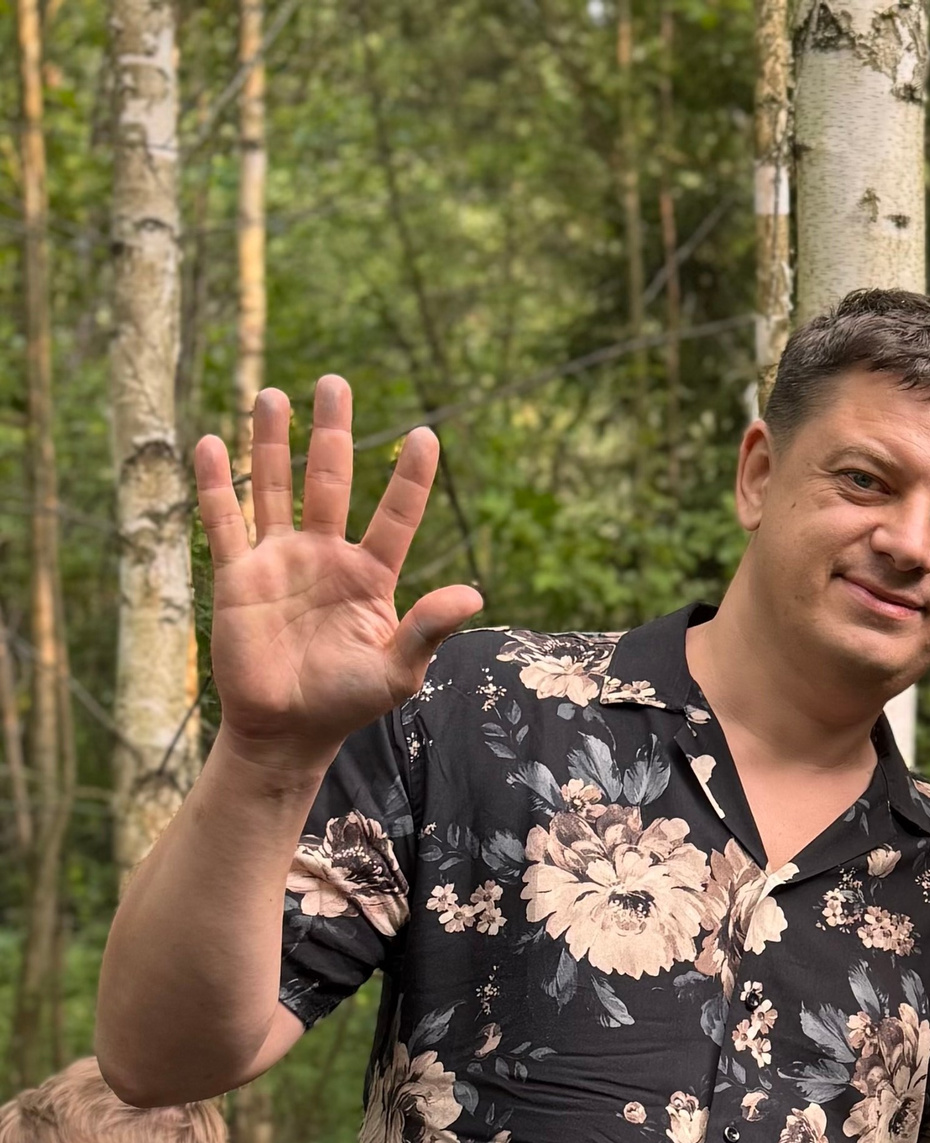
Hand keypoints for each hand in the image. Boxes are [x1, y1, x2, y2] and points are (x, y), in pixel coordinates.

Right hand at [192, 376, 482, 779]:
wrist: (287, 729)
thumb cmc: (348, 702)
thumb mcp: (399, 670)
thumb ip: (429, 629)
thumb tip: (474, 594)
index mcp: (370, 575)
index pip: (396, 514)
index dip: (410, 477)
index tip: (426, 434)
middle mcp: (325, 557)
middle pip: (329, 481)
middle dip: (331, 432)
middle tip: (335, 383)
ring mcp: (279, 561)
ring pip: (275, 488)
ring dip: (272, 443)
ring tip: (274, 394)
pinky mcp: (237, 575)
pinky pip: (224, 521)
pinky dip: (217, 485)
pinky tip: (212, 443)